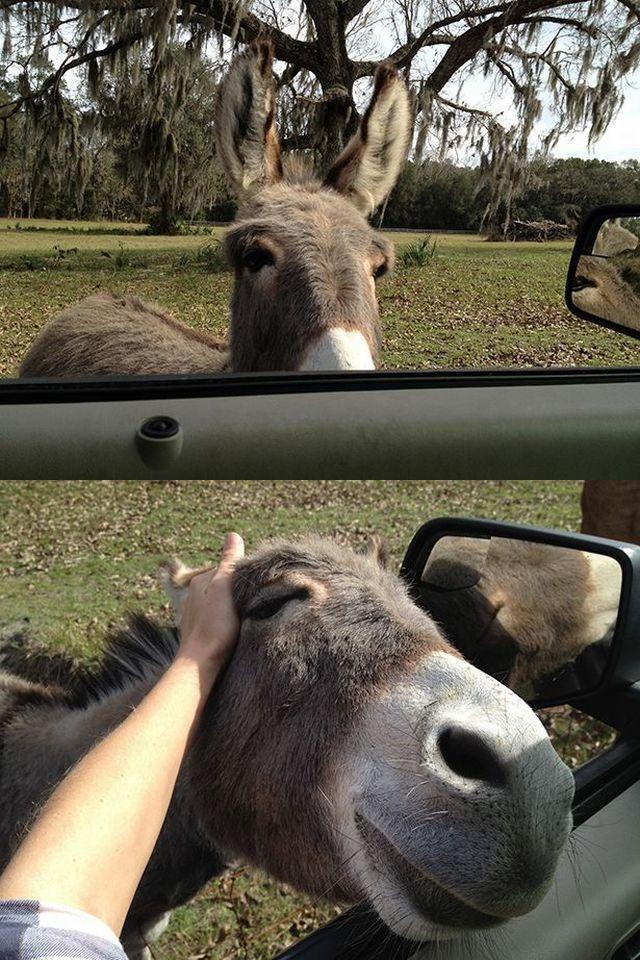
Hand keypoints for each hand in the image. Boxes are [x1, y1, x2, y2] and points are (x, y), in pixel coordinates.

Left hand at [177, 532, 244, 674]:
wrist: (200, 665)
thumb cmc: (215, 626)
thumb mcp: (224, 588)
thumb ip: (228, 562)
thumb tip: (232, 534)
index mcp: (200, 580)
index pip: (228, 568)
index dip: (245, 575)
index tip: (258, 585)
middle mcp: (194, 594)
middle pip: (223, 584)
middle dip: (238, 590)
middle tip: (255, 600)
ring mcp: (195, 613)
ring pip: (220, 601)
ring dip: (233, 605)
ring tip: (247, 615)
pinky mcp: (199, 630)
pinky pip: (217, 616)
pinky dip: (226, 618)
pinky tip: (234, 627)